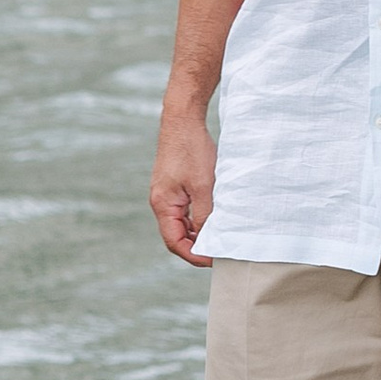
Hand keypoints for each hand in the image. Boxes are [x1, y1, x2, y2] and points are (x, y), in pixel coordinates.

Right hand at [150, 103, 219, 264]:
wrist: (183, 120)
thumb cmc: (191, 150)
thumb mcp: (203, 186)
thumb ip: (204, 215)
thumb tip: (207, 238)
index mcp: (163, 205)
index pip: (174, 242)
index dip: (193, 255)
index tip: (213, 260)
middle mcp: (161, 202)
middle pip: (176, 235)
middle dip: (196, 246)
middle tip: (219, 250)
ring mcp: (167, 194)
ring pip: (181, 223)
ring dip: (198, 232)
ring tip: (219, 235)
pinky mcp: (174, 186)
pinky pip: (184, 210)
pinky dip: (197, 217)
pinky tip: (214, 216)